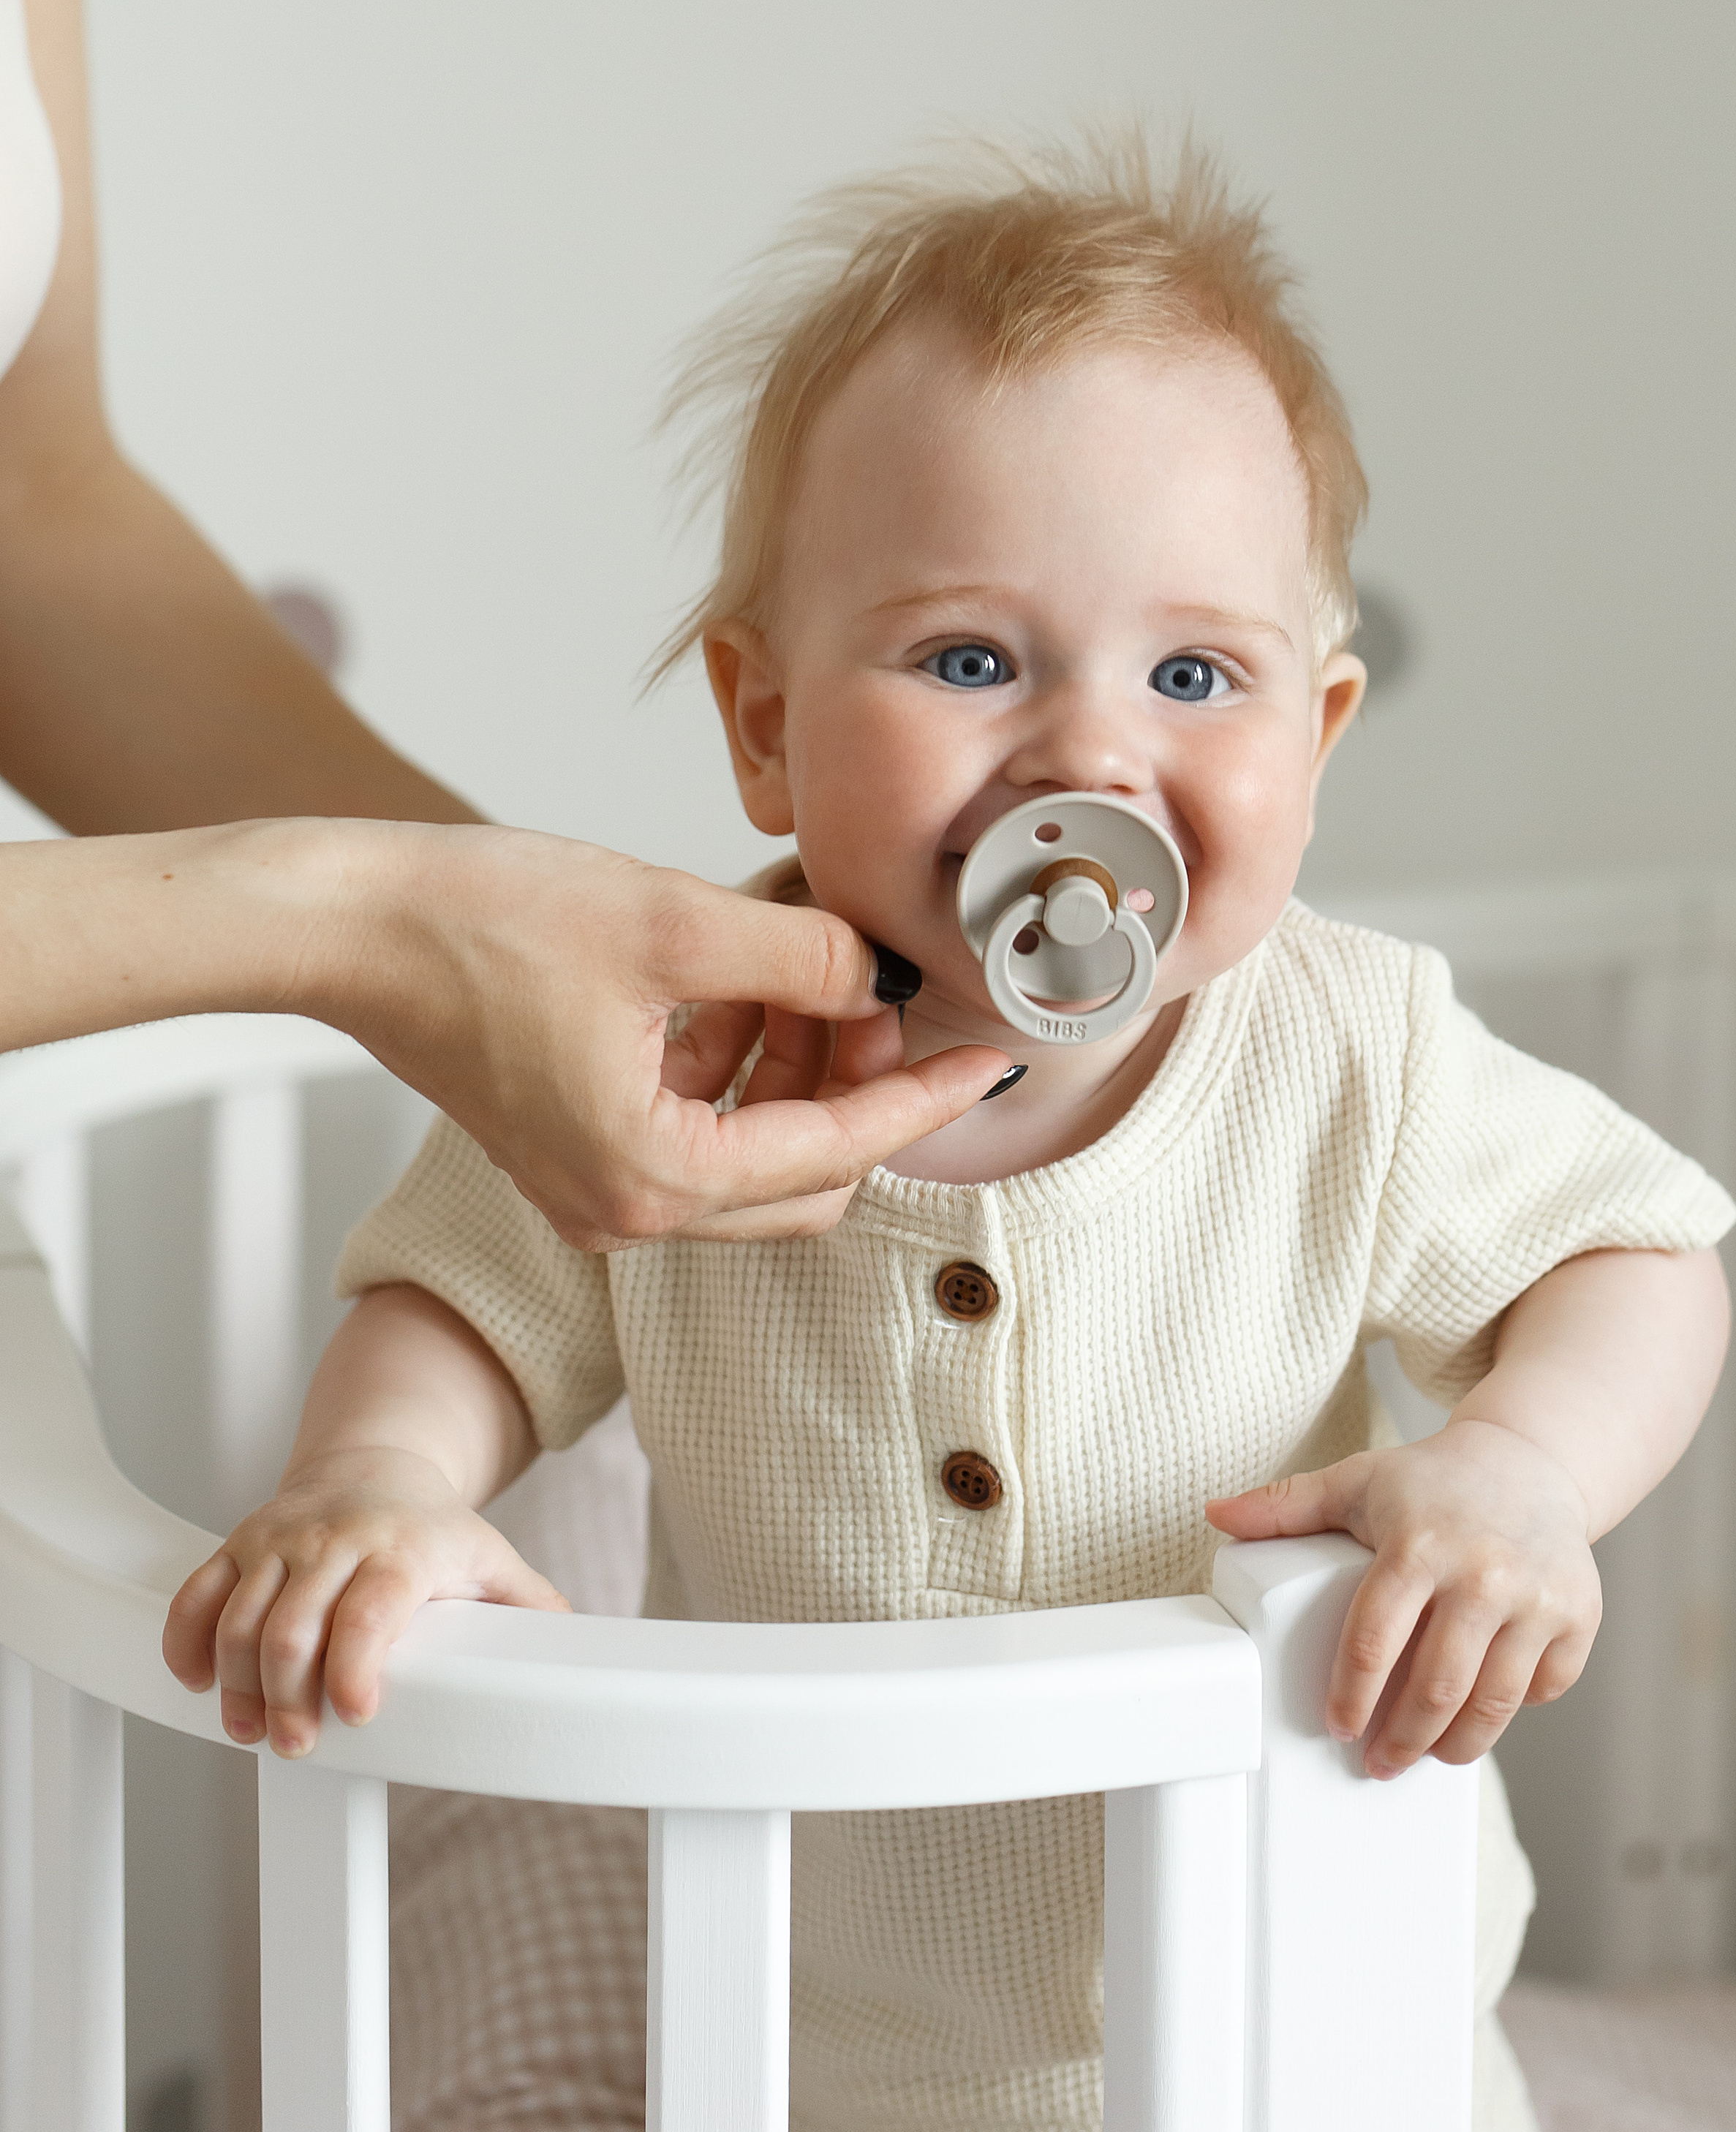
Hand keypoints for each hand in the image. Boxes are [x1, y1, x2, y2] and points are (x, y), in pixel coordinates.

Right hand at [162, 1447, 567, 1756]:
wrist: (376, 1462)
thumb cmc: (434, 1528)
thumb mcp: (491, 1557)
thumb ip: (531, 1608)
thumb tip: (578, 1655)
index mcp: (403, 1548)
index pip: (372, 1607)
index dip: (357, 1664)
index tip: (358, 1714)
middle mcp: (335, 1539)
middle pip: (295, 1625)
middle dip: (289, 1696)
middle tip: (297, 1744)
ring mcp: (280, 1540)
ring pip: (240, 1616)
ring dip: (237, 1683)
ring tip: (251, 1732)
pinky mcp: (239, 1543)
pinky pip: (197, 1594)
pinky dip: (186, 1642)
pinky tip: (198, 1684)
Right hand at [312, 825, 1011, 1247]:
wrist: (350, 923)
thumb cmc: (478, 922)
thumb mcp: (671, 921)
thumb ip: (801, 956)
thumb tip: (886, 972)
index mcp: (651, 1178)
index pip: (836, 1153)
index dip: (923, 1097)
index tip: (988, 1055)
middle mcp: (623, 1209)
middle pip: (805, 1177)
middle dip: (859, 1085)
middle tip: (879, 988)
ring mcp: (593, 1187)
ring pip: (754, 1154)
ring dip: (800, 1070)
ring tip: (812, 968)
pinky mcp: (573, 1147)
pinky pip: (696, 1129)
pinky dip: (739, 1067)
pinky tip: (744, 984)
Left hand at [1208, 1419, 1601, 1776]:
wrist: (1532, 1460)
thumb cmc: (1433, 1482)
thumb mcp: (1357, 1483)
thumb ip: (1286, 1506)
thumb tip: (1215, 1513)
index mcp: (1419, 1544)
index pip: (1374, 1640)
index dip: (1351, 1696)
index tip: (1337, 1726)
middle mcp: (1483, 1572)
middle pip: (1435, 1687)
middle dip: (1401, 1740)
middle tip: (1379, 1763)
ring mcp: (1538, 1597)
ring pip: (1494, 1702)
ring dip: (1456, 1745)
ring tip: (1429, 1756)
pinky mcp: (1580, 1615)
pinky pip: (1544, 1688)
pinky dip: (1515, 1710)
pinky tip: (1486, 1711)